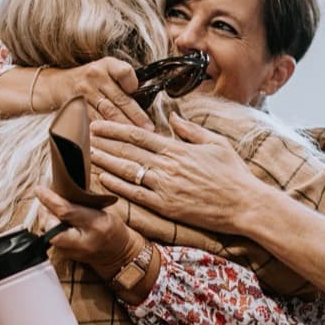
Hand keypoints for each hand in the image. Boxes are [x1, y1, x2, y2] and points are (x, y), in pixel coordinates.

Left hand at [34, 187, 139, 272]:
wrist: (119, 254)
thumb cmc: (113, 229)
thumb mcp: (104, 210)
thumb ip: (82, 203)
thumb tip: (60, 190)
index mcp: (95, 225)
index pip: (66, 211)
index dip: (49, 199)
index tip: (40, 189)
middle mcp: (83, 241)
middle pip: (50, 226)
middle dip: (44, 212)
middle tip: (45, 201)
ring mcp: (74, 252)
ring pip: (49, 235)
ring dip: (46, 221)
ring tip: (51, 211)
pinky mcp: (67, 257)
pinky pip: (52, 241)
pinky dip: (51, 230)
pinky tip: (56, 223)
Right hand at [36, 58, 152, 128]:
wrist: (57, 84)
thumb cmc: (89, 79)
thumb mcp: (105, 69)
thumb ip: (123, 78)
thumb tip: (145, 90)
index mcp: (106, 64)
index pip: (124, 72)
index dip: (133, 84)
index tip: (139, 95)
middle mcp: (95, 75)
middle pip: (120, 99)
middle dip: (136, 117)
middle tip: (148, 129)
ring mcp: (84, 91)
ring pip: (108, 112)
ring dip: (124, 126)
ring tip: (136, 136)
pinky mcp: (76, 106)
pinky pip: (94, 120)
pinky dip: (105, 130)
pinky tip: (115, 139)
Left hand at [91, 113, 262, 232]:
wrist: (245, 204)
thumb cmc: (233, 174)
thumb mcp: (215, 143)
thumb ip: (191, 130)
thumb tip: (173, 118)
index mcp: (177, 149)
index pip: (138, 135)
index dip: (114, 129)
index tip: (97, 123)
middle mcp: (167, 166)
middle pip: (126, 152)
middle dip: (101, 143)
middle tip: (79, 137)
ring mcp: (165, 187)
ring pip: (127, 172)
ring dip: (104, 163)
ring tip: (84, 156)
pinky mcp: (167, 207)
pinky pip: (136, 195)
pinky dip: (118, 188)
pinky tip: (102, 181)